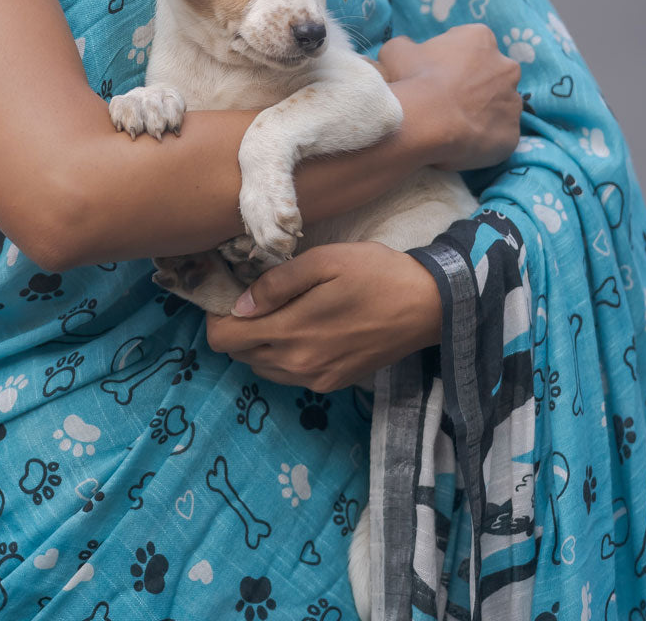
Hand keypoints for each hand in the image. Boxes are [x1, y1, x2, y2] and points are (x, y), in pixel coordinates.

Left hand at [205, 242, 441, 393]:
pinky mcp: (332, 383)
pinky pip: (287, 374)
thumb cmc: (375, 273)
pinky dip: (282, 353)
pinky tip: (302, 325)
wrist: (428, 306)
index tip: (232, 291)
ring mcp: (316, 380)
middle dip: (237, 326)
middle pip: (239, 354)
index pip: (224, 339)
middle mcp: (298, 366)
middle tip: (256, 296)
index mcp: (291, 333)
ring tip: (280, 309)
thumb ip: (277, 283)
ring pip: (261, 366)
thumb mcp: (324, 261)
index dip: (217, 315)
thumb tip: (240, 305)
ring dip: (259, 341)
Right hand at [378, 25, 520, 171]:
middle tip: (446, 99)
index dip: (452, 59)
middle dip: (475, 84)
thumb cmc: (413, 80)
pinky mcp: (512, 135)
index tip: (436, 73)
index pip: (471, 44)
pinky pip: (498, 136)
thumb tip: (409, 50)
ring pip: (499, 106)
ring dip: (482, 112)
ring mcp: (513, 103)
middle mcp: (506, 67)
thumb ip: (407, 46)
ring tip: (453, 125)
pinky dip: (484, 139)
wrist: (425, 123)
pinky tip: (462, 142)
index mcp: (481, 39)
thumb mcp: (396, 51)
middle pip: (492, 74)